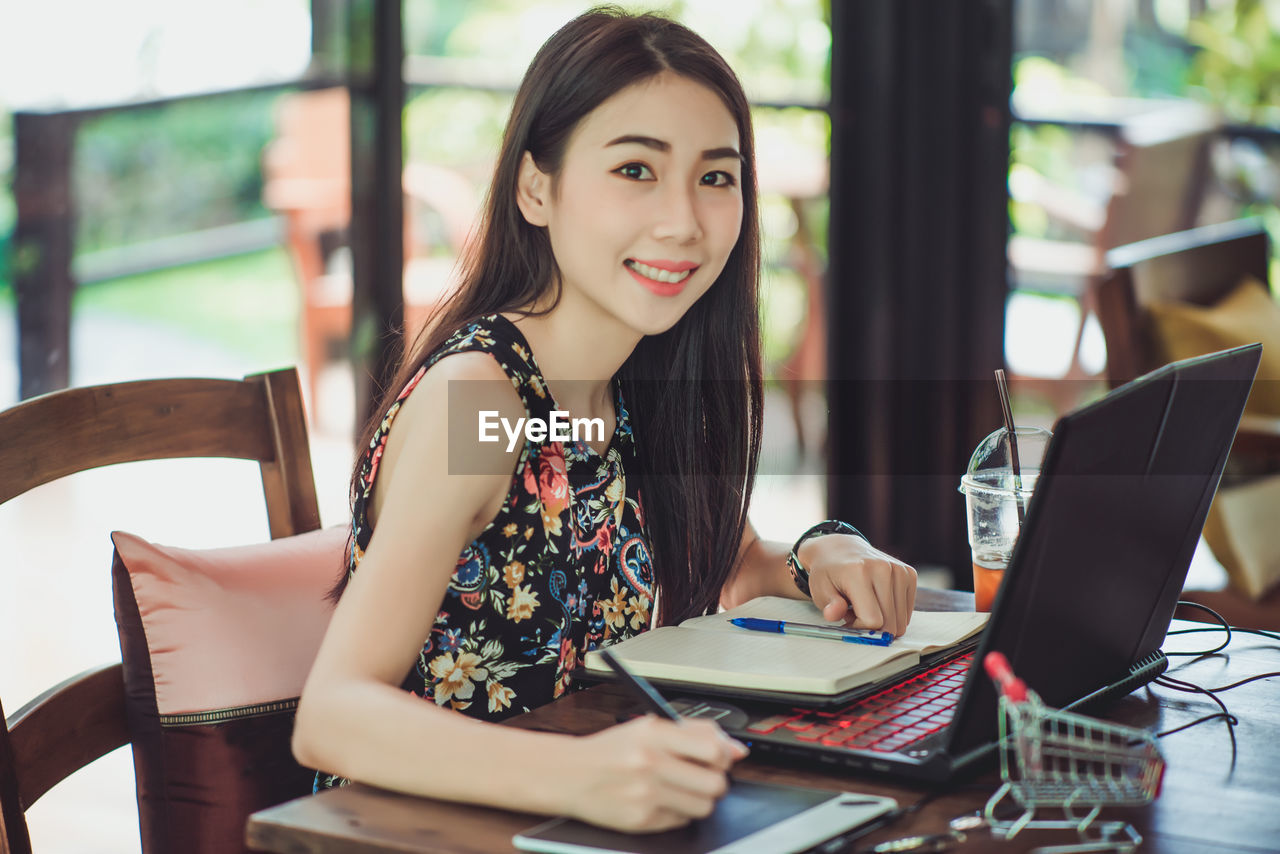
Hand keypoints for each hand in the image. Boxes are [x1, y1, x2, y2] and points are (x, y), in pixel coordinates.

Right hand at [561, 715, 747, 831]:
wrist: (569, 774)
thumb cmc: (612, 750)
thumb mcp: (648, 727)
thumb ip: (695, 733)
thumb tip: (737, 749)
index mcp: (654, 733)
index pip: (713, 749)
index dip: (723, 756)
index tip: (718, 758)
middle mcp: (650, 762)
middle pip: (715, 783)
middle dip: (715, 781)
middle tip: (702, 776)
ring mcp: (646, 794)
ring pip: (704, 806)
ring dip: (699, 799)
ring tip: (680, 789)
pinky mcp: (641, 820)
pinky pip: (682, 821)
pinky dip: (678, 812)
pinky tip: (661, 800)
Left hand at [799, 534, 916, 636]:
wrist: (840, 549)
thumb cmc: (829, 573)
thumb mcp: (820, 590)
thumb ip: (829, 606)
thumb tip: (832, 614)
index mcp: (860, 572)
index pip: (873, 620)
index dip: (860, 628)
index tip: (848, 619)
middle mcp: (883, 568)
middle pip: (890, 623)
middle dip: (872, 627)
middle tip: (855, 613)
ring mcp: (899, 570)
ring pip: (900, 621)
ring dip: (883, 620)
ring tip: (865, 605)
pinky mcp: (909, 574)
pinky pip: (906, 611)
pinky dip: (893, 613)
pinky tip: (877, 600)